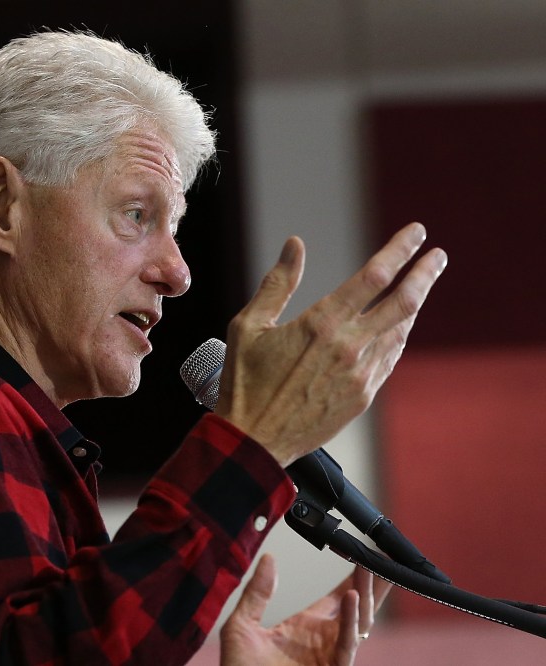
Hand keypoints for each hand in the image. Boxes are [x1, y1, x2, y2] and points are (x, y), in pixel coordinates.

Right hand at [215, 222, 447, 465]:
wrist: (254, 441)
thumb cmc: (244, 383)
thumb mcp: (248, 326)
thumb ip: (277, 283)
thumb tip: (295, 245)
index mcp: (321, 324)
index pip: (374, 276)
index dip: (399, 250)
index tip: (416, 232)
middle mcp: (348, 347)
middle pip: (404, 302)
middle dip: (426, 273)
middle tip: (438, 255)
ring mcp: (361, 374)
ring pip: (401, 331)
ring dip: (414, 304)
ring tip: (420, 285)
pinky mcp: (362, 397)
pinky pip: (389, 358)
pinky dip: (398, 336)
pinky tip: (398, 327)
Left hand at [220, 554, 391, 665]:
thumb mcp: (242, 625)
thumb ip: (256, 593)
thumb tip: (269, 559)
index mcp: (306, 627)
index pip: (337, 596)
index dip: (353, 577)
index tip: (365, 554)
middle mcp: (324, 640)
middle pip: (358, 606)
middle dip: (372, 583)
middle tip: (385, 555)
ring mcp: (330, 655)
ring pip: (358, 622)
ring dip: (365, 593)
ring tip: (368, 567)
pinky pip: (346, 643)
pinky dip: (351, 619)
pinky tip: (353, 597)